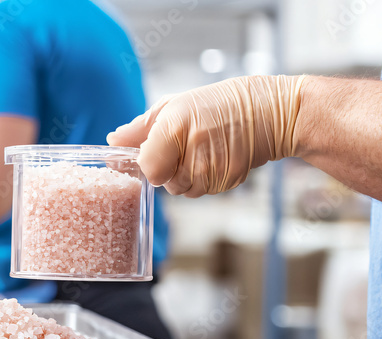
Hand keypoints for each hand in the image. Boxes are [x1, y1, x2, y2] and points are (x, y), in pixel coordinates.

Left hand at [106, 75, 306, 197]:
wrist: (268, 112)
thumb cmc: (216, 105)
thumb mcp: (174, 106)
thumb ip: (140, 128)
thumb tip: (113, 140)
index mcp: (174, 128)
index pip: (147, 169)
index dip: (148, 163)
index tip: (156, 152)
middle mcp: (192, 151)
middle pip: (163, 182)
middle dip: (168, 168)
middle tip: (185, 145)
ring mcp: (212, 170)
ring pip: (181, 189)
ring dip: (185, 175)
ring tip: (202, 149)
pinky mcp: (227, 181)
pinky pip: (202, 191)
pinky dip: (204, 179)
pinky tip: (215, 158)